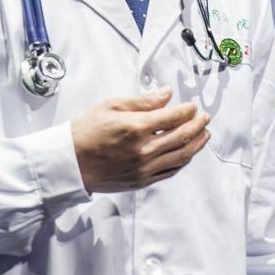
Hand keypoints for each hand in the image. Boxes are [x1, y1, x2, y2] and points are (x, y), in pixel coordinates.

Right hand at [71, 88, 209, 193]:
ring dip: (197, 144)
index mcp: (136, 127)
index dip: (187, 110)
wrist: (69, 162)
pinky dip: (183, 161)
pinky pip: (170, 171)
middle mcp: (144, 149)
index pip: (173, 117)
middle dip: (197, 125)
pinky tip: (188, 152)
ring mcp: (144, 168)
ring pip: (181, 156)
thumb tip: (167, 94)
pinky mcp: (141, 180)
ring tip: (204, 134)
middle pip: (182, 136)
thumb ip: (142, 101)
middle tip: (204, 118)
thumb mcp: (110, 106)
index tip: (192, 106)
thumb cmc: (86, 131)